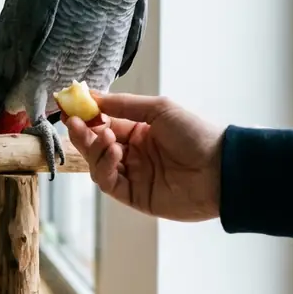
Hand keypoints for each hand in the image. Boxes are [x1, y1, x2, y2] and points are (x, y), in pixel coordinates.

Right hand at [61, 93, 224, 221]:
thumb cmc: (196, 134)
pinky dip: (105, 167)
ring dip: (94, 149)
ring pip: (98, 165)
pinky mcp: (135, 196)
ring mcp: (134, 176)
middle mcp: (133, 155)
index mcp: (139, 133)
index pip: (103, 125)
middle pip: (96, 146)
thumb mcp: (159, 109)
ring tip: (104, 137)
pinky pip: (109, 183)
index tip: (71, 108)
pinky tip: (114, 153)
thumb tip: (92, 97)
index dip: (86, 118)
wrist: (222, 169)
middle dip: (83, 134)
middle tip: (74, 122)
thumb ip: (123, 105)